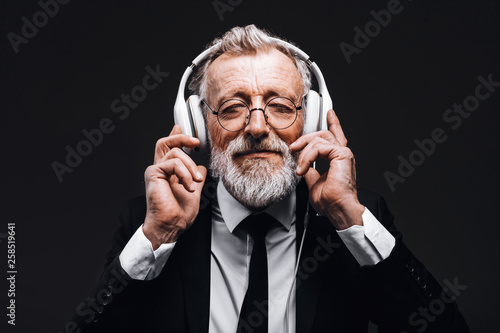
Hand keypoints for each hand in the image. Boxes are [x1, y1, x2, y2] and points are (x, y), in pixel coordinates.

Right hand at [143, 125, 206, 248]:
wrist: (171, 225)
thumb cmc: (179, 213)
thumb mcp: (194, 191)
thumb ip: (196, 178)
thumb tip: (202, 168)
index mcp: (168, 172)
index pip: (169, 148)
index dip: (175, 136)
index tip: (180, 127)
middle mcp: (160, 168)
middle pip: (166, 142)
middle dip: (181, 138)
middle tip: (196, 142)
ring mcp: (155, 170)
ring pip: (175, 152)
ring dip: (190, 166)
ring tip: (196, 183)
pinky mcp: (153, 173)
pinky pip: (173, 163)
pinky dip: (185, 173)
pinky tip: (189, 187)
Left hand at [290, 110, 364, 229]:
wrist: (338, 209)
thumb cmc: (331, 202)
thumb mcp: (314, 183)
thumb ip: (310, 172)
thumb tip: (304, 167)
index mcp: (338, 159)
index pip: (335, 136)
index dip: (333, 123)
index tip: (328, 114)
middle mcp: (343, 154)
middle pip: (323, 134)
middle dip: (305, 138)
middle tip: (293, 147)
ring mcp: (343, 153)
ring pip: (319, 138)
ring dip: (303, 151)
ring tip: (299, 167)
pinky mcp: (342, 154)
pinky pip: (319, 146)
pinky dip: (307, 157)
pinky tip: (303, 168)